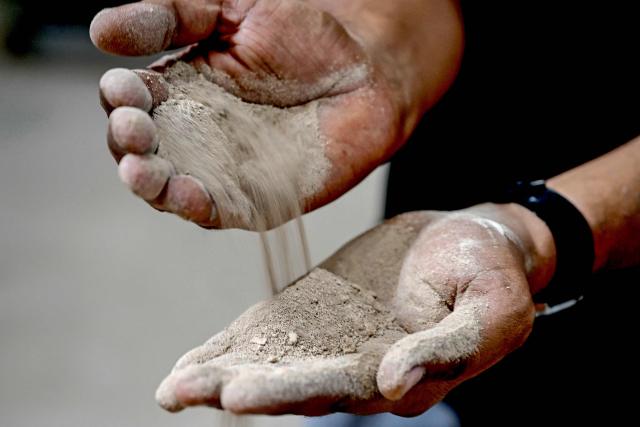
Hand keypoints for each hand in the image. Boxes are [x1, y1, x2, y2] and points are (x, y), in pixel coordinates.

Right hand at [90, 0, 462, 227]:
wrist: (367, 67)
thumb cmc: (303, 35)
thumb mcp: (231, 9)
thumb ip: (173, 16)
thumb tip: (102, 29)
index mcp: (182, 91)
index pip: (134, 102)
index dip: (122, 98)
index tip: (123, 88)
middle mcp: (197, 136)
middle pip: (146, 152)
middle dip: (130, 145)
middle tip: (131, 130)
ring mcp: (226, 170)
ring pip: (174, 188)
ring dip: (153, 185)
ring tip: (143, 172)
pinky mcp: (260, 198)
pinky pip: (222, 211)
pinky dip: (200, 208)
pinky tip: (186, 196)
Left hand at [155, 204, 554, 414]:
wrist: (468, 239)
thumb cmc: (488, 273)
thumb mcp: (489, 308)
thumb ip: (447, 349)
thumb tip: (395, 383)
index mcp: (398, 372)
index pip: (337, 389)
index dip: (288, 392)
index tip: (239, 395)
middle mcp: (357, 365)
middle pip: (291, 384)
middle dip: (237, 390)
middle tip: (184, 392)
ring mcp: (331, 338)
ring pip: (271, 363)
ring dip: (221, 374)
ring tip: (173, 387)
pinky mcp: (316, 310)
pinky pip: (270, 331)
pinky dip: (230, 346)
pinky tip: (193, 360)